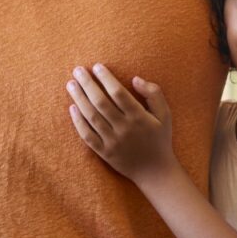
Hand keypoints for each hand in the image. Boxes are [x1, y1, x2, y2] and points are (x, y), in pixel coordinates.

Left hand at [66, 64, 177, 184]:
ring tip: (71, 84)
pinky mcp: (104, 152)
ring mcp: (112, 141)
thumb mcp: (165, 114)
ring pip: (91, 117)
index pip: (118, 93)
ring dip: (79, 99)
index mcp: (139, 117)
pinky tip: (72, 108)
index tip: (97, 66)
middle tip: (77, 70)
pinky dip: (78, 121)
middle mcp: (124, 128)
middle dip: (88, 84)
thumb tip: (135, 78)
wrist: (155, 171)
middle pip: (101, 102)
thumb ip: (154, 94)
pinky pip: (87, 135)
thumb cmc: (160, 139)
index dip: (106, 79)